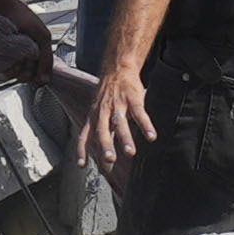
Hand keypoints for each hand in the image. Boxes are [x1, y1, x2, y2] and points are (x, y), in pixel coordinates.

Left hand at [79, 50, 156, 167]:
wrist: (117, 69)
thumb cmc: (107, 95)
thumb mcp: (97, 112)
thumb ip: (100, 131)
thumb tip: (101, 154)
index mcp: (93, 117)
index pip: (85, 136)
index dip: (82, 150)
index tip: (81, 166)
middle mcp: (103, 112)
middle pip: (103, 131)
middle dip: (106, 146)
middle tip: (110, 160)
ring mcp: (118, 105)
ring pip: (121, 124)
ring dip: (125, 139)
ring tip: (131, 153)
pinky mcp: (133, 99)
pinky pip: (140, 114)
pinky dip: (146, 126)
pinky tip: (151, 136)